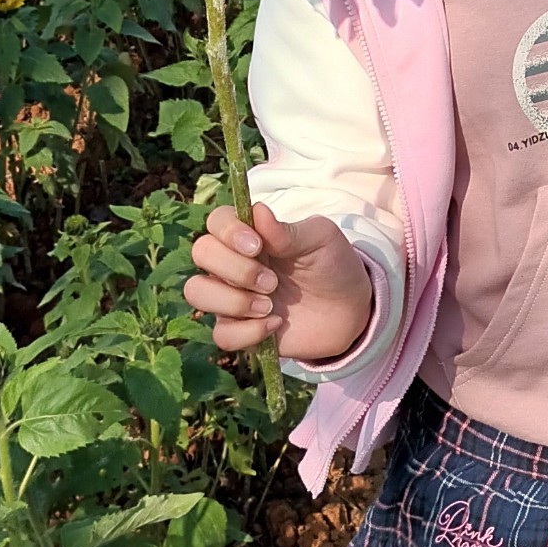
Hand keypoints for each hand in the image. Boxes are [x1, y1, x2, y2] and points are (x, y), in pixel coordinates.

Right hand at [184, 202, 373, 365]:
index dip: (228, 231)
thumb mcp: (321, 240)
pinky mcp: (238, 330)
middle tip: (272, 281)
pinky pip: (220, 334)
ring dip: (232, 300)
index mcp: (251, 234)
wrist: (351, 310)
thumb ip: (289, 230)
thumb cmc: (332, 265)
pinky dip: (248, 332)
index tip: (257, 246)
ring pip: (197, 292)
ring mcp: (231, 296)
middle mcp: (233, 262)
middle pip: (201, 253)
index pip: (216, 221)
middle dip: (235, 269)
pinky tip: (275, 324)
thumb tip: (258, 212)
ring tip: (269, 304)